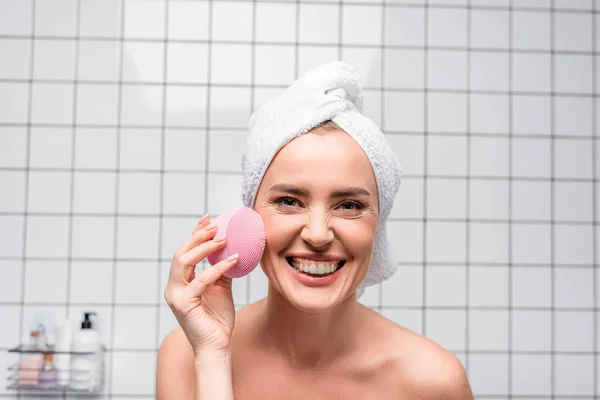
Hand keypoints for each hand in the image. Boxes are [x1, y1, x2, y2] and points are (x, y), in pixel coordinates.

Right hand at [164, 215, 238, 353]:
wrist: (217, 345)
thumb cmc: (217, 319)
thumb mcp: (221, 288)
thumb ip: (221, 270)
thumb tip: (232, 250)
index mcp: (179, 282)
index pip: (184, 252)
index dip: (194, 234)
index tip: (208, 218)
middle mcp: (173, 287)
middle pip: (180, 253)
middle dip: (197, 236)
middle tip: (215, 225)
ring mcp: (175, 295)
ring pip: (184, 262)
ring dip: (204, 248)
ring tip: (223, 238)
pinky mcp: (184, 304)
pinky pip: (201, 280)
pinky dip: (218, 268)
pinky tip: (233, 260)